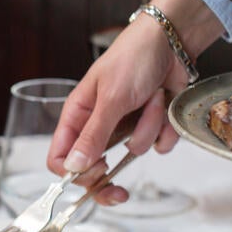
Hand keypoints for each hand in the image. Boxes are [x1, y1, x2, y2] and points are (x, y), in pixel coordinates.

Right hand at [46, 0, 223, 205]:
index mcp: (78, 116)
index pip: (59, 158)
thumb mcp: (111, 98)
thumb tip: (72, 168)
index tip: (94, 173)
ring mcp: (125, 127)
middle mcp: (98, 125)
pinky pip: (158, 145)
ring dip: (148, 128)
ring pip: (134, 152)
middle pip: (92, 169)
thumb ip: (93, 136)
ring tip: (151, 99)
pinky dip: (166, 127)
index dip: (74, 173)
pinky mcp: (150, 126)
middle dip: (109, 178)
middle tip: (119, 190)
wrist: (172, 40)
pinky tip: (164, 103)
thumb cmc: (133, 58)